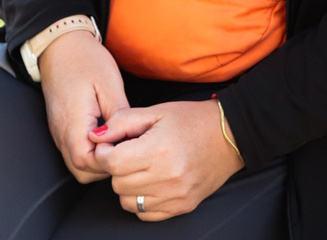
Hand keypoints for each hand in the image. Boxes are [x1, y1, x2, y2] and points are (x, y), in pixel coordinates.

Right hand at [38, 29, 129, 182]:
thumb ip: (119, 116)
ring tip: (119, 143)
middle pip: (81, 170)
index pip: (87, 162)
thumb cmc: (85, 60)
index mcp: (73, 123)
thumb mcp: (110, 84)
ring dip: (98, 161)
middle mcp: (62, 133)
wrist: (60, 45)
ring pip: (77, 164)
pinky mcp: (62, 128)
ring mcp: (59, 132)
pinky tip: (108, 138)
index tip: (127, 149)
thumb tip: (129, 139)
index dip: (109, 162)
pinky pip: (75, 152)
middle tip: (126, 149)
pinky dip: (91, 152)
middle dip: (105, 167)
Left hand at [92, 99, 243, 220]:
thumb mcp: (157, 112)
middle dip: (117, 168)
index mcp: (159, 149)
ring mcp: (176, 195)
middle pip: (118, 183)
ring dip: (128, 186)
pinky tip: (152, 183)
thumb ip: (122, 122)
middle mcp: (167, 176)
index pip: (113, 162)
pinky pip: (146, 214)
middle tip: (130, 153)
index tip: (112, 145)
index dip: (106, 152)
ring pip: (128, 202)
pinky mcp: (183, 206)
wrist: (231, 135)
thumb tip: (95, 136)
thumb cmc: (193, 120)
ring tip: (142, 168)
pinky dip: (142, 200)